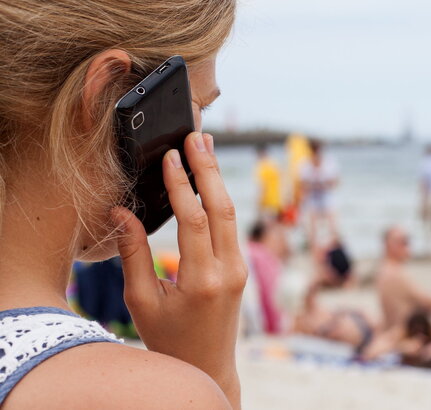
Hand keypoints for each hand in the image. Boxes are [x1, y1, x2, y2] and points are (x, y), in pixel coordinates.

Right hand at [112, 132, 246, 408]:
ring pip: (231, 214)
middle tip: (197, 135)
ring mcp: (240, 268)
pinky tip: (208, 179)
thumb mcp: (142, 300)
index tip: (171, 155)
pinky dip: (220, 199)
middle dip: (209, 169)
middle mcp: (228, 270)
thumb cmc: (169, 337)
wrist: (208, 364)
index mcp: (202, 280)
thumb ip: (133, 254)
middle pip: (223, 208)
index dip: (181, 185)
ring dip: (217, 179)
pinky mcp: (241, 266)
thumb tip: (121, 211)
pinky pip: (231, 225)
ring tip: (205, 147)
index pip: (194, 220)